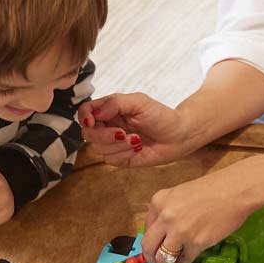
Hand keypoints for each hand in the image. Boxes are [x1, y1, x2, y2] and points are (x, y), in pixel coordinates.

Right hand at [78, 92, 193, 167]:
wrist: (179, 136)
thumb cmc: (161, 116)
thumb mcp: (139, 102)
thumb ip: (115, 103)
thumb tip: (95, 114)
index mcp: (109, 110)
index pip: (85, 112)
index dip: (84, 117)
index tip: (93, 122)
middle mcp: (108, 126)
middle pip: (87, 133)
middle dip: (103, 135)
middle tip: (122, 133)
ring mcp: (113, 143)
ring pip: (97, 148)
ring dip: (118, 146)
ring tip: (137, 139)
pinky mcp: (120, 158)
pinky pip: (110, 160)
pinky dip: (124, 154)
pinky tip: (138, 148)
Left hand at [141, 171, 253, 262]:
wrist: (235, 190)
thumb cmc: (212, 189)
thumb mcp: (179, 195)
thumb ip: (167, 211)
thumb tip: (162, 234)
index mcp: (158, 202)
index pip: (146, 229)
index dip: (152, 242)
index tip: (157, 247)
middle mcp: (165, 217)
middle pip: (148, 247)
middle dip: (152, 259)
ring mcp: (179, 231)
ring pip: (163, 258)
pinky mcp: (196, 243)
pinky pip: (183, 260)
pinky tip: (187, 259)